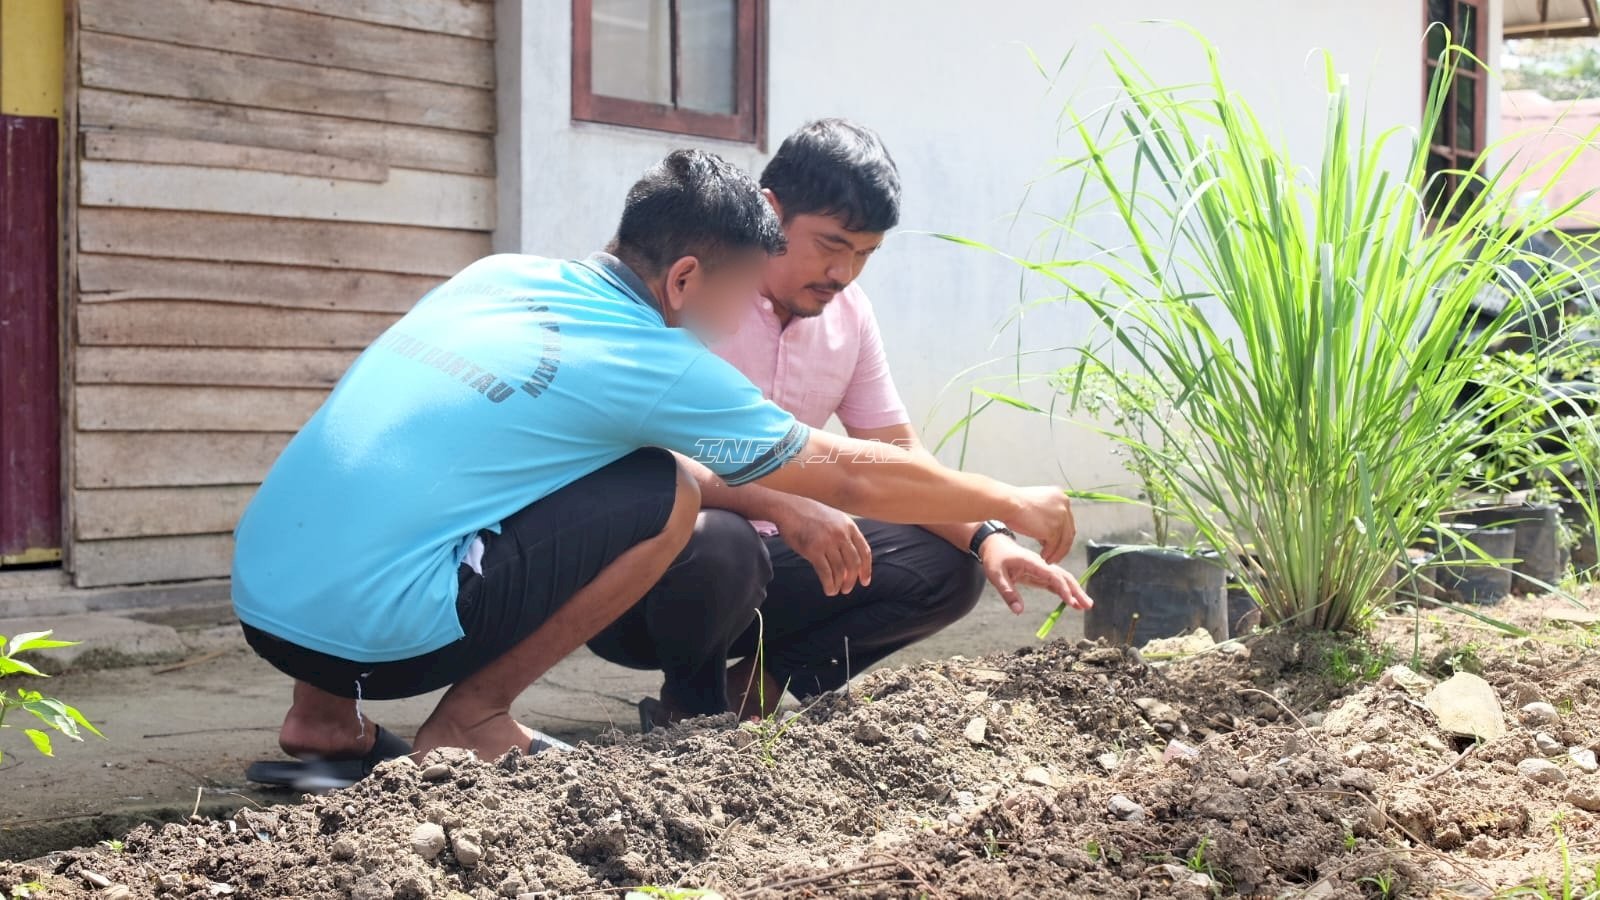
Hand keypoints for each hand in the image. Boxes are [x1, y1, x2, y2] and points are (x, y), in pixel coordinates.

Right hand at [770, 497, 872, 595]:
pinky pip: (826, 573)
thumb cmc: (809, 515)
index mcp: (849, 526)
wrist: (788, 508)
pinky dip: (829, 584)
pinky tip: (828, 590)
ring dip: (839, 584)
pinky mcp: (813, 550)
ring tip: (836, 590)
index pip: (864, 552)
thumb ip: (844, 535)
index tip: (864, 582)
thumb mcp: (834, 519)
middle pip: (854, 564)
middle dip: (852, 580)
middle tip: (847, 589)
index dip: (866, 569)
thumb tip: (849, 561)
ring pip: (840, 570)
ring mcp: (827, 542)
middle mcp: (841, 534)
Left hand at [979, 534, 1093, 614]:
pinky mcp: (1040, 574)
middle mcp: (1041, 564)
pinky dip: (1065, 592)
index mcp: (1032, 562)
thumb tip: (1019, 611)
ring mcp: (1042, 568)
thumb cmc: (995, 558)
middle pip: (1064, 576)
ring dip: (1074, 592)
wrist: (994, 545)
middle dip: (1076, 591)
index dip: (1062, 588)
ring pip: (1063, 579)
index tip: (1070, 601)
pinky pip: (1056, 583)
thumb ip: (1008, 592)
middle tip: (1088, 605)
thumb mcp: (996, 576)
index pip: (1052, 575)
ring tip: (1085, 606)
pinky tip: (1072, 602)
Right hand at [1002, 486, 1076, 562]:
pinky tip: (1043, 556)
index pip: (1067, 520)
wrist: (1007, 504)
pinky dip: (1049, 553)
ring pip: (1063, 541)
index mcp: (1060, 497)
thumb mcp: (1037, 504)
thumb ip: (1047, 514)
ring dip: (1056, 553)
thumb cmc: (1014, 503)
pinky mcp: (1053, 529)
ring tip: (1048, 559)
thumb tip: (1051, 530)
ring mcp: (1060, 517)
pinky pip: (1054, 545)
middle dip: (1062, 546)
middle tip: (1057, 555)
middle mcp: (1064, 505)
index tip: (1059, 543)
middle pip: (1069, 531)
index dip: (1063, 534)